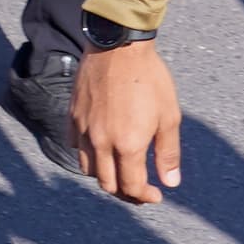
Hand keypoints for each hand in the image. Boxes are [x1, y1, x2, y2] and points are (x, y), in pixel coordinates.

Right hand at [73, 39, 184, 204]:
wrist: (118, 46)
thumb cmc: (149, 78)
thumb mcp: (169, 116)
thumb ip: (168, 153)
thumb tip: (170, 182)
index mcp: (128, 144)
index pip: (131, 187)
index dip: (144, 196)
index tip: (156, 195)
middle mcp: (102, 142)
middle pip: (108, 184)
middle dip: (126, 193)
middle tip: (140, 189)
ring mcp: (85, 130)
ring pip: (88, 169)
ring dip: (105, 176)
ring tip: (120, 171)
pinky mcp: (74, 116)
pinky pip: (76, 147)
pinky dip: (88, 155)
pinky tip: (101, 148)